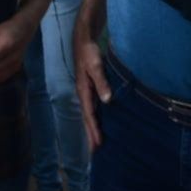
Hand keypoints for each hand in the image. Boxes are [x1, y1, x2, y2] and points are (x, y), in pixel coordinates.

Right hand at [73, 27, 110, 150]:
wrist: (84, 39)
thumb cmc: (89, 52)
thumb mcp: (96, 65)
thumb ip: (101, 82)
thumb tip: (107, 100)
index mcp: (83, 90)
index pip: (89, 115)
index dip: (93, 130)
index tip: (98, 144)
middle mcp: (83, 93)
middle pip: (87, 117)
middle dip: (91, 134)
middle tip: (95, 151)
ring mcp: (87, 90)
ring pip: (90, 113)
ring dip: (93, 127)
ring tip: (97, 142)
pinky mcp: (91, 86)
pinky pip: (93, 106)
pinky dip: (96, 116)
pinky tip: (101, 121)